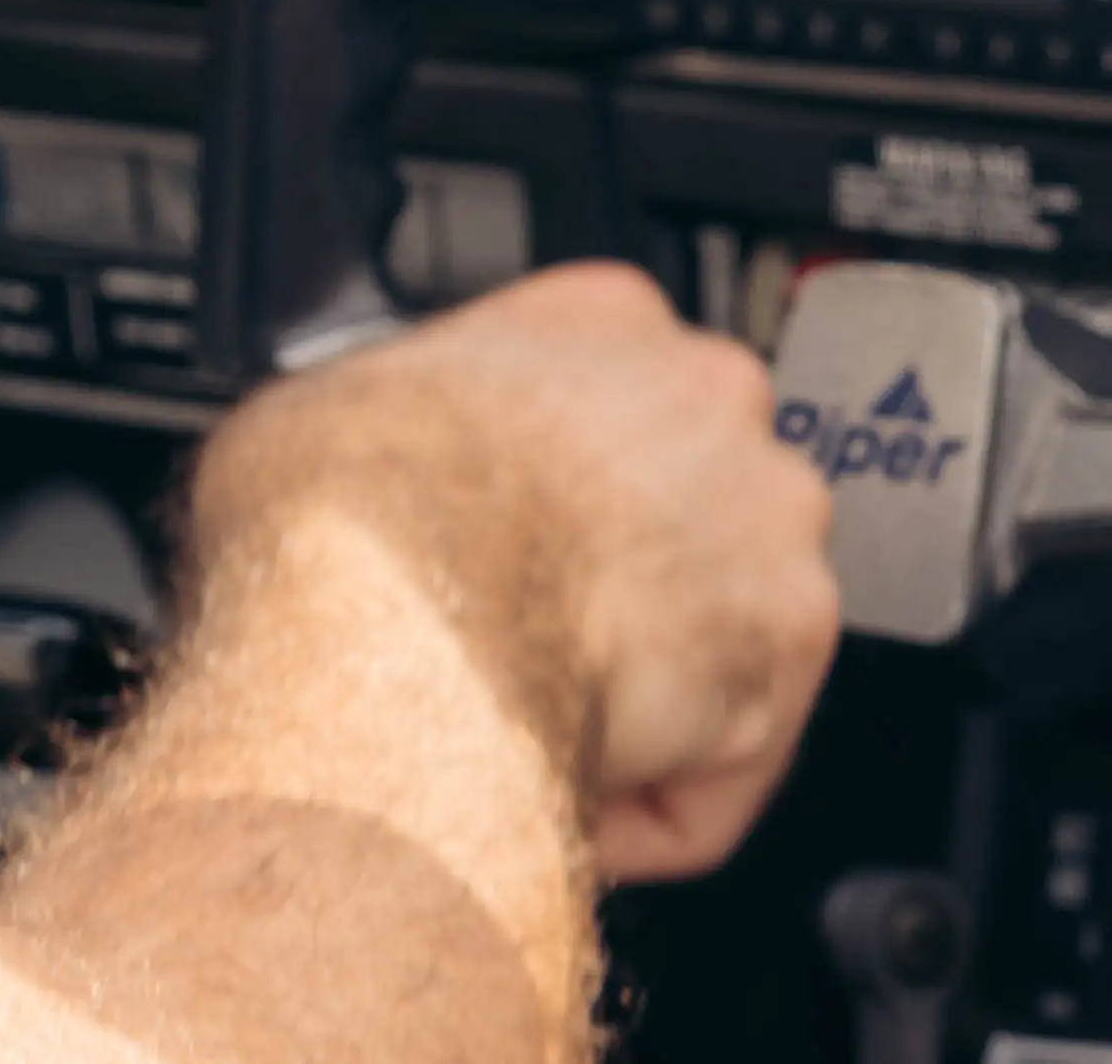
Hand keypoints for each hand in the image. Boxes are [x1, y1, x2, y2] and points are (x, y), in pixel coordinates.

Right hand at [195, 263, 841, 882]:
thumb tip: (353, 472)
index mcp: (604, 316)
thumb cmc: (346, 513)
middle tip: (519, 646)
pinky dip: (653, 793)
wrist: (384, 621)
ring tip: (533, 739)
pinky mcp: (792, 646)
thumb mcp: (319, 409)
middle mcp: (712, 398)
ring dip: (639, 696)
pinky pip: (724, 750)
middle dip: (611, 590)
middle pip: (681, 511)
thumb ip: (387, 425)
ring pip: (713, 635)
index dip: (549, 494)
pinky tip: (563, 794)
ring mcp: (770, 516)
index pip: (609, 404)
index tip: (503, 546)